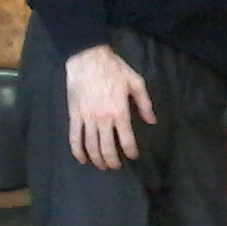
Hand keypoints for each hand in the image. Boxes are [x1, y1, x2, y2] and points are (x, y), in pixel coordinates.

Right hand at [65, 45, 154, 170]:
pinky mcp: (74, 115)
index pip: (126, 139)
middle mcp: (103, 119)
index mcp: (120, 111)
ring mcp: (86, 118)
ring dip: (97, 159)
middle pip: (107, 147)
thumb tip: (152, 120)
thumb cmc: (114, 69)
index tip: (133, 156)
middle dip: (112, 161)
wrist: (88, 59)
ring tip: (102, 166)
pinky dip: (77, 151)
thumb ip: (144, 103)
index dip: (130, 151)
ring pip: (91, 146)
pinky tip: (82, 159)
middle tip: (116, 166)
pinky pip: (74, 137)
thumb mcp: (136, 82)